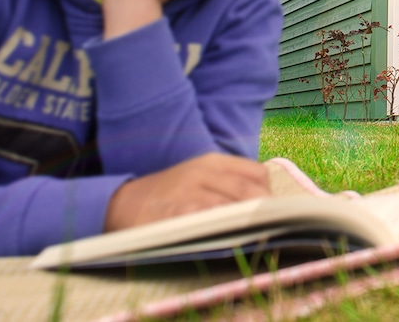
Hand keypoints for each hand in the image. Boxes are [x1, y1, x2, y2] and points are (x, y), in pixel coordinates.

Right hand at [104, 153, 270, 230]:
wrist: (122, 202)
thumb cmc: (172, 193)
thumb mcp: (201, 178)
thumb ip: (231, 185)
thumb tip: (267, 205)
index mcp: (213, 162)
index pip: (255, 173)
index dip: (269, 194)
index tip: (275, 212)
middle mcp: (201, 172)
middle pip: (246, 191)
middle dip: (263, 211)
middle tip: (272, 228)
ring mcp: (184, 190)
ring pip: (226, 206)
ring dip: (244, 222)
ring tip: (255, 235)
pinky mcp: (167, 211)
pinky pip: (197, 219)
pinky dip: (213, 229)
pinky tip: (223, 238)